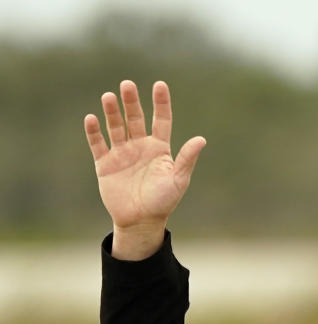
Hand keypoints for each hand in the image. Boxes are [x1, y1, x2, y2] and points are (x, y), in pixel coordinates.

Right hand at [84, 80, 205, 259]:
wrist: (141, 221)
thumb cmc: (163, 201)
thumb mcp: (179, 180)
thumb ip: (187, 159)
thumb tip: (201, 139)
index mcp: (160, 148)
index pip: (161, 120)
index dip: (161, 103)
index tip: (160, 85)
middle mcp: (140, 146)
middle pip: (136, 118)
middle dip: (131, 102)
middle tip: (127, 85)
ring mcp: (122, 153)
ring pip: (116, 127)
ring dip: (113, 112)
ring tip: (109, 96)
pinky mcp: (105, 164)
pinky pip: (98, 144)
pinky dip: (94, 132)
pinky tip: (92, 118)